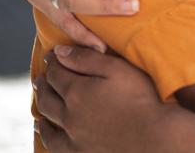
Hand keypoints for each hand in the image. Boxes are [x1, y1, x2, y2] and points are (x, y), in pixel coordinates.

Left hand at [35, 46, 173, 152]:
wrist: (153, 136)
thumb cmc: (140, 97)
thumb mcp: (117, 68)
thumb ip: (87, 59)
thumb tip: (60, 52)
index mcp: (77, 91)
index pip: (57, 73)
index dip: (53, 61)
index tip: (52, 54)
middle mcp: (69, 115)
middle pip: (47, 96)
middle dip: (44, 83)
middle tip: (42, 75)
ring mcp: (72, 137)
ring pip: (47, 120)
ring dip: (42, 106)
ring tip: (41, 98)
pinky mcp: (78, 152)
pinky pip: (52, 144)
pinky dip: (45, 134)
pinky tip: (43, 128)